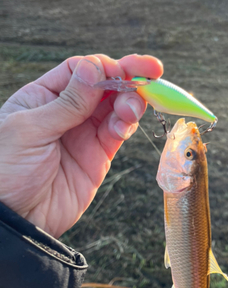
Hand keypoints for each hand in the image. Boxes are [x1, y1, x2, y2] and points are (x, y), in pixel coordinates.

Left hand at [0, 54, 162, 237]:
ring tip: (131, 108)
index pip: (80, 70)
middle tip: (152, 72)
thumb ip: (68, 102)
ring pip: (116, 107)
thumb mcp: (31, 129)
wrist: (15, 220)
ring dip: (130, 101)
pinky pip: (119, 132)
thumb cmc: (5, 171)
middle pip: (105, 85)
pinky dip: (126, 125)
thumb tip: (96, 67)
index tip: (120, 71)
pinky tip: (124, 126)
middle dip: (129, 76)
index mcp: (43, 96)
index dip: (104, 67)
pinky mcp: (98, 155)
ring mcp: (83, 133)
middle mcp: (66, 111)